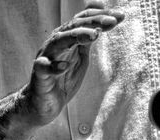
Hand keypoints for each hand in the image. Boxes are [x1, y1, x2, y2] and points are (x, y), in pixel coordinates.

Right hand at [26, 1, 124, 125]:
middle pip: (73, 26)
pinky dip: (53, 66)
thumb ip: (88, 39)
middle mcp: (54, 44)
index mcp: (65, 38)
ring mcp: (46, 58)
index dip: (100, 15)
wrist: (43, 103)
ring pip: (58, 41)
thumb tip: (104, 22)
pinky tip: (64, 67)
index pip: (81, 20)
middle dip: (93, 22)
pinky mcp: (40, 76)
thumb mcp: (80, 56)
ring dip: (76, 36)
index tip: (120, 16)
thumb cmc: (62, 79)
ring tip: (94, 35)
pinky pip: (43, 68)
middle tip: (112, 22)